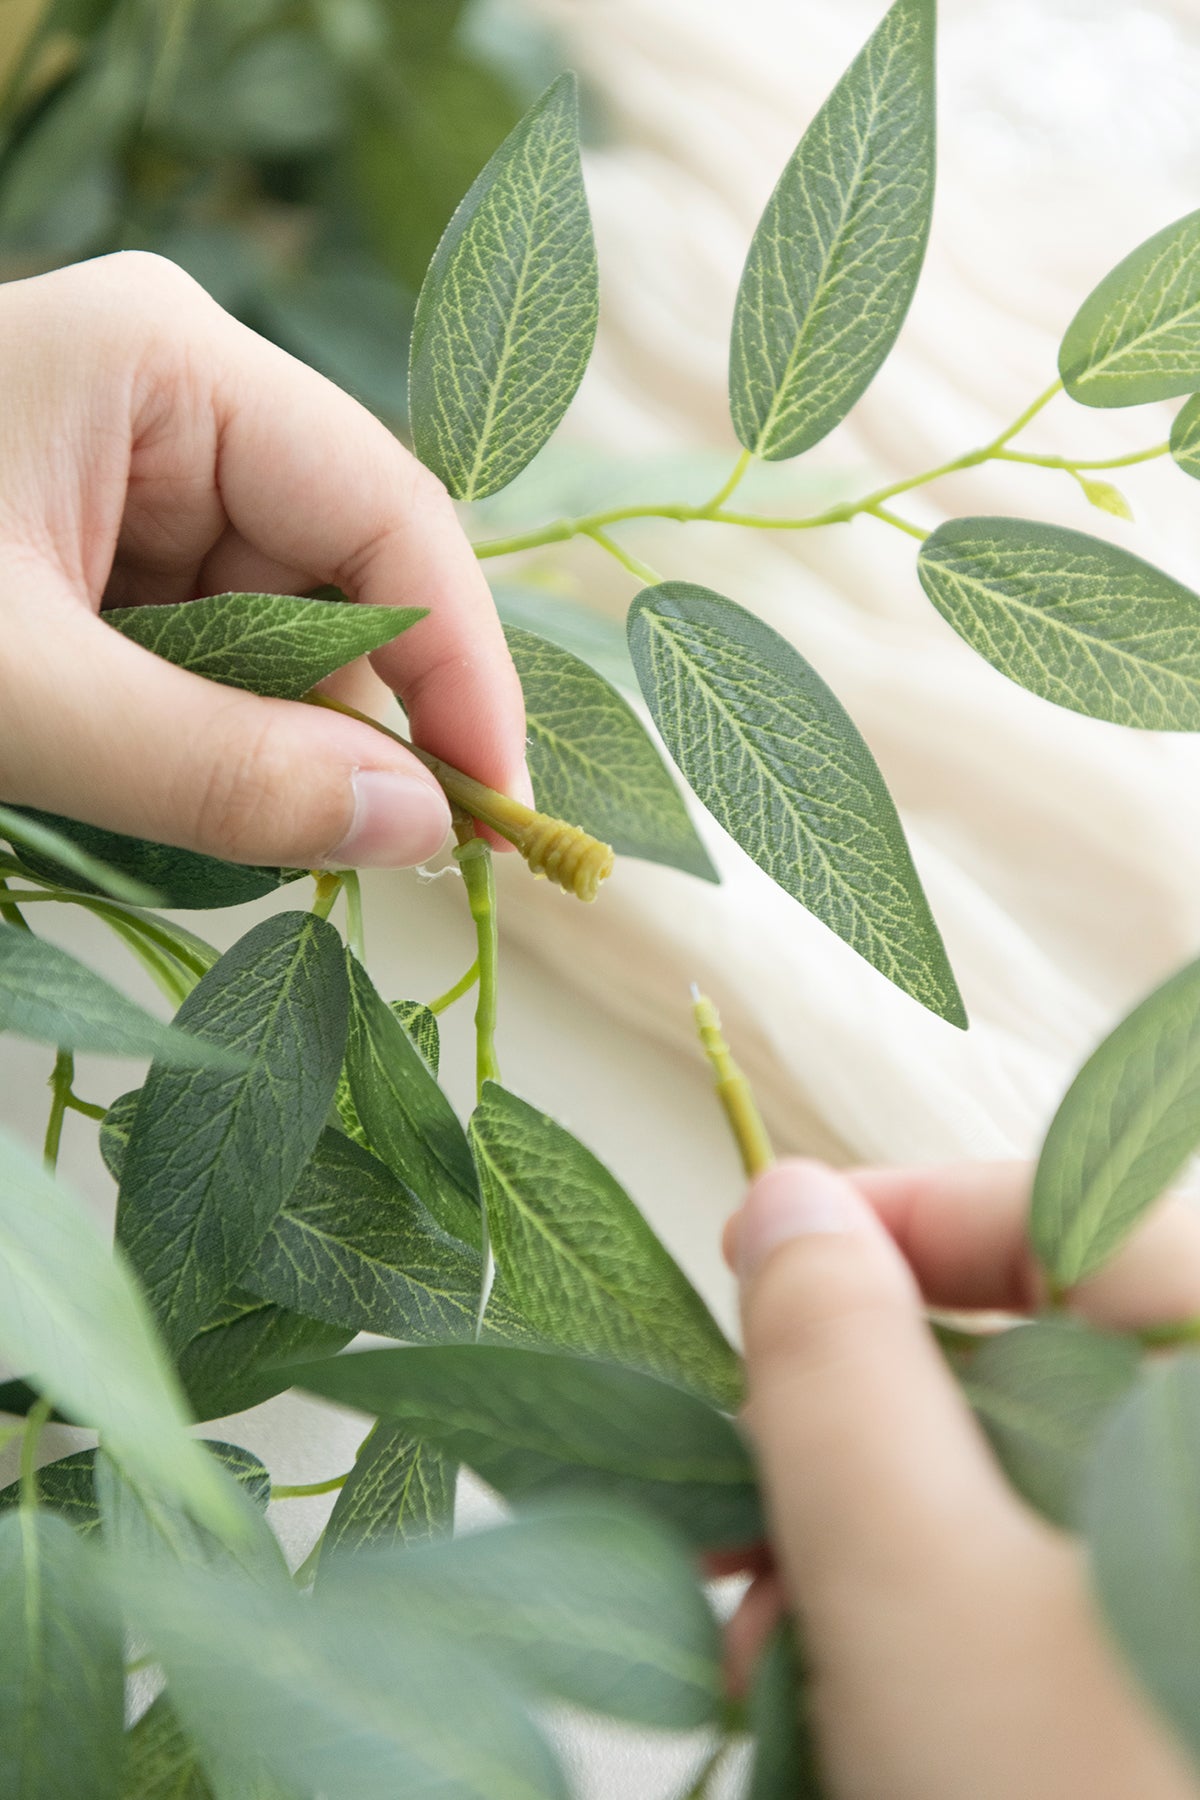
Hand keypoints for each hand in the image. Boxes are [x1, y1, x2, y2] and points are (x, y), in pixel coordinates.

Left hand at [0, 253, 527, 867]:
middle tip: (369, 863)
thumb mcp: (13, 696)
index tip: (495, 813)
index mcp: (167, 364)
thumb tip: (421, 831)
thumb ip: (219, 773)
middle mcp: (171, 399)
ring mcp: (132, 469)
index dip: (461, 668)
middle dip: (358, 724)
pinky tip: (166, 787)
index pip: (388, 514)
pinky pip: (206, 651)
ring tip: (221, 826)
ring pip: (280, 630)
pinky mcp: (95, 543)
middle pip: (343, 577)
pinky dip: (208, 739)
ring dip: (272, 745)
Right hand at [723, 1160, 1199, 1799]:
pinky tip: (852, 1691)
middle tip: (735, 1499)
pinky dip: (948, 1616)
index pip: (1066, 1206)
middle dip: (861, 1414)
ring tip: (764, 1639)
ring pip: (1039, 1482)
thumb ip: (833, 1365)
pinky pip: (1060, 1588)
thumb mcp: (914, 1585)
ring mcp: (1193, 1564)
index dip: (895, 1211)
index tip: (751, 1258)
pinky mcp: (1167, 1650)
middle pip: (1044, 1350)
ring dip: (886, 1534)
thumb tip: (787, 1204)